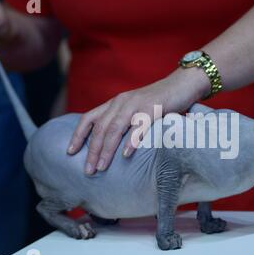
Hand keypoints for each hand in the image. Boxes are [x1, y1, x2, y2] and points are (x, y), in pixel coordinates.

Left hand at [68, 68, 208, 174]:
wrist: (183, 84)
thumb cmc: (160, 101)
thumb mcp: (136, 109)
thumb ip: (124, 121)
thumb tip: (112, 145)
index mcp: (116, 103)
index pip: (89, 118)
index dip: (78, 135)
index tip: (70, 152)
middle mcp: (122, 102)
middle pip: (100, 128)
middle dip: (92, 150)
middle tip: (88, 170)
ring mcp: (137, 104)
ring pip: (115, 128)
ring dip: (107, 149)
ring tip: (101, 167)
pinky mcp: (153, 108)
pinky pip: (139, 126)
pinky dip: (131, 141)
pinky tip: (125, 155)